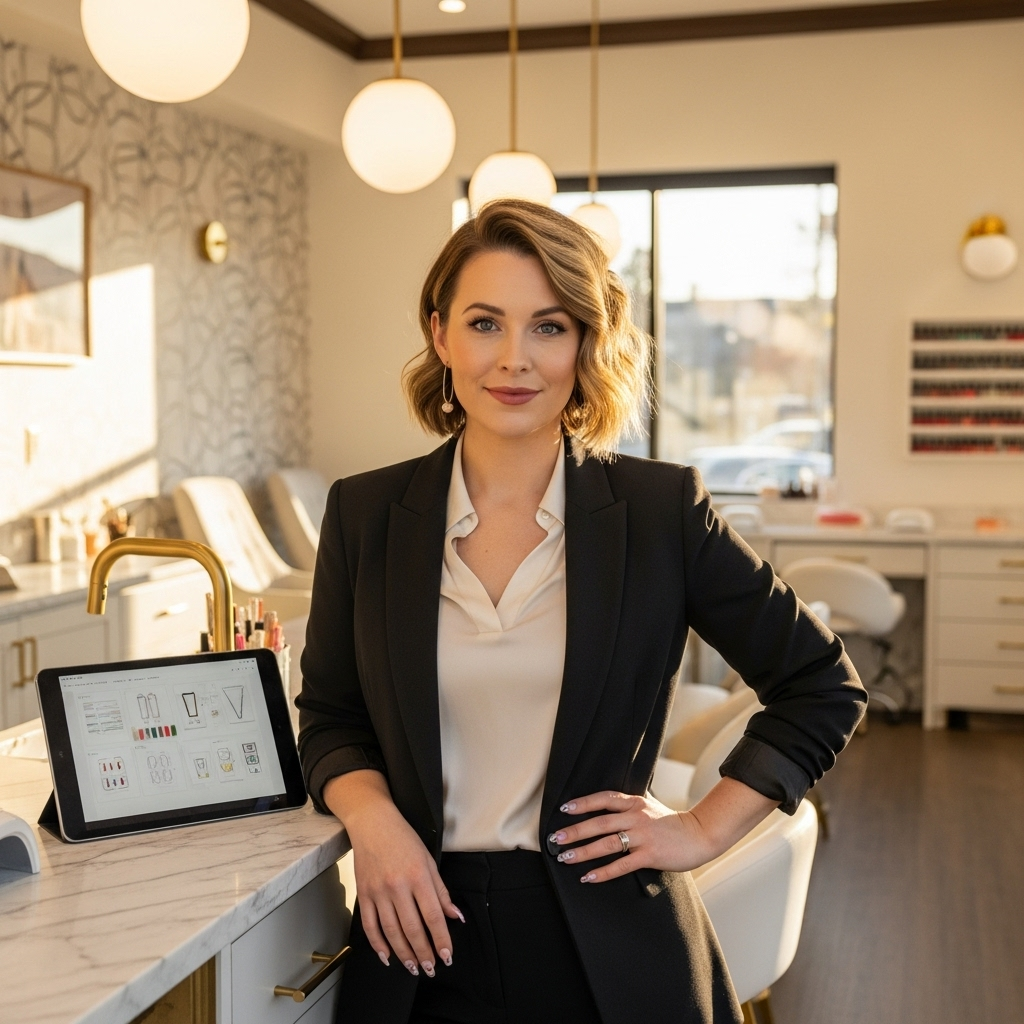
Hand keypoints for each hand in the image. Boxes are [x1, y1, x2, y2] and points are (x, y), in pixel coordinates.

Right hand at [323, 770, 463, 976]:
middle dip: (424, 953)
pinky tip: (387, 956)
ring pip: (392, 932)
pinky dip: (378, 944)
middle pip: (413, 928)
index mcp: (418, 876)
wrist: (373, 824)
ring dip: (404, 954)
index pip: (433, 916)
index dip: (441, 939)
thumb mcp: (429, 860)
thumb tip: (455, 917)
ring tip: (414, 967)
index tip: (447, 956)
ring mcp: (378, 892)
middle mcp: (397, 886)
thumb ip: (441, 891)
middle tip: (431, 969)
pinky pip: (370, 926)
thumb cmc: (404, 839)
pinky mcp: (363, 894)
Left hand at [550, 778, 777, 883]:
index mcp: (634, 802)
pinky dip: (603, 871)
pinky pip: (621, 864)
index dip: (583, 803)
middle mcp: (636, 816)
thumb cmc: (671, 823)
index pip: (603, 799)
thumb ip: (628, 806)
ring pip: (607, 842)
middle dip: (575, 830)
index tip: (564, 809)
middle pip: (599, 822)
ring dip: (583, 851)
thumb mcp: (649, 807)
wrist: (699, 834)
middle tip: (555, 838)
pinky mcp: (650, 855)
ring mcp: (643, 836)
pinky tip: (588, 877)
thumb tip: (605, 805)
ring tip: (565, 857)